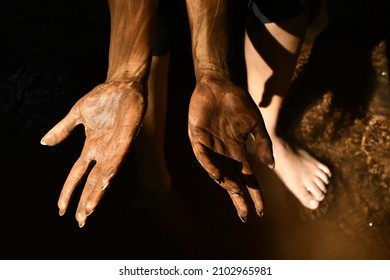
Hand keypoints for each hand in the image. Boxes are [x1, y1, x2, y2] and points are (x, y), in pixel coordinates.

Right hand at [41, 80, 145, 226]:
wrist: (123, 83)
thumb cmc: (104, 97)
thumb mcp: (78, 114)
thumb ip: (63, 130)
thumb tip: (43, 143)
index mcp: (92, 147)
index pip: (77, 174)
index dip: (69, 191)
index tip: (60, 209)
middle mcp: (104, 151)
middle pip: (93, 181)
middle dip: (86, 201)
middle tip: (79, 221)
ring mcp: (116, 145)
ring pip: (106, 174)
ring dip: (98, 191)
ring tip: (89, 209)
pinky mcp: (127, 136)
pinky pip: (119, 156)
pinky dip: (112, 168)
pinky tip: (107, 180)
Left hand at [188, 76, 273, 220]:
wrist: (218, 83)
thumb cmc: (237, 102)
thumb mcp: (255, 123)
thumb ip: (263, 143)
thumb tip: (271, 166)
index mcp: (238, 151)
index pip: (248, 177)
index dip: (254, 194)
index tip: (261, 211)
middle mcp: (224, 153)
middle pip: (232, 180)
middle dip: (238, 198)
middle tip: (244, 216)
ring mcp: (210, 146)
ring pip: (217, 171)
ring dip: (226, 184)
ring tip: (236, 195)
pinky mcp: (197, 138)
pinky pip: (202, 156)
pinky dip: (210, 166)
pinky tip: (218, 175)